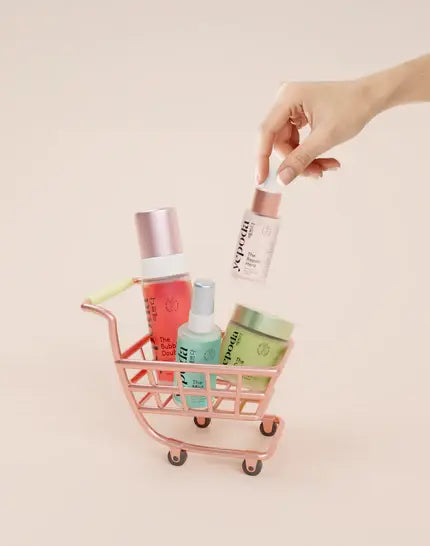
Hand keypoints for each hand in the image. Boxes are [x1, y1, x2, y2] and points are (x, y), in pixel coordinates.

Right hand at [257, 79, 377, 184]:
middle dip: (296, 161)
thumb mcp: (325, 138)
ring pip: (288, 145)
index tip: (262, 180)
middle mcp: (286, 100)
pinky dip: (309, 153)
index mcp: (288, 98)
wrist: (371, 97)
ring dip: (305, 160)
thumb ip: (300, 159)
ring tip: (326, 167)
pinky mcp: (299, 115)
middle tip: (315, 174)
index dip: (262, 158)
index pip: (266, 132)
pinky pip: (296, 141)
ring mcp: (292, 108)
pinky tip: (325, 159)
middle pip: (279, 141)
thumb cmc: (352, 108)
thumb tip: (281, 179)